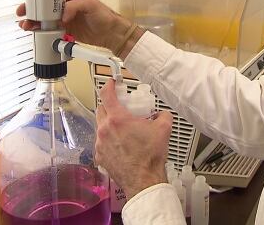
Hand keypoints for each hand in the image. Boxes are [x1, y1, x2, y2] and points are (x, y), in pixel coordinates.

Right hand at [16, 0, 133, 51]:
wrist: (111, 34)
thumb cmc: (104, 16)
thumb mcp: (91, 4)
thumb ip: (75, 6)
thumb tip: (62, 14)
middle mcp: (64, 8)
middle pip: (42, 7)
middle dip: (30, 8)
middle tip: (21, 12)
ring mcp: (63, 20)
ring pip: (43, 19)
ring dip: (33, 21)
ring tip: (25, 24)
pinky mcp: (64, 31)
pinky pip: (49, 31)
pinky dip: (39, 31)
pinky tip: (33, 31)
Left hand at [95, 79, 172, 197]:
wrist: (144, 180)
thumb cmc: (150, 156)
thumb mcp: (163, 129)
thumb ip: (163, 115)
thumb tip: (162, 114)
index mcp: (118, 119)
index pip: (106, 94)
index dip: (108, 85)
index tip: (111, 83)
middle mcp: (104, 130)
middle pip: (100, 109)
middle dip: (109, 106)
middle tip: (121, 108)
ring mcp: (100, 144)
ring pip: (100, 127)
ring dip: (109, 124)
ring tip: (123, 130)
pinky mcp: (100, 156)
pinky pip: (101, 143)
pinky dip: (108, 140)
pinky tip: (120, 145)